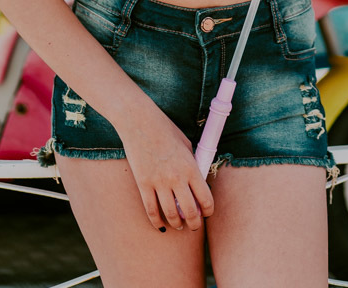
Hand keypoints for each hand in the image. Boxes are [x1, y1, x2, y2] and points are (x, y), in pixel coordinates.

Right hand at [120, 102, 214, 232]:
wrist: (139, 122)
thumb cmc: (165, 129)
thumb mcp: (186, 144)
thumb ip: (193, 163)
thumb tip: (198, 180)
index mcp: (190, 167)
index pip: (205, 198)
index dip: (208, 210)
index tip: (207, 212)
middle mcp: (176, 178)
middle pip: (189, 211)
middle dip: (195, 223)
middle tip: (194, 225)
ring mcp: (158, 182)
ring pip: (171, 214)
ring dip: (177, 224)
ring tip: (178, 226)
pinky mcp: (143, 184)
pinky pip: (151, 210)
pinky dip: (157, 222)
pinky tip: (160, 225)